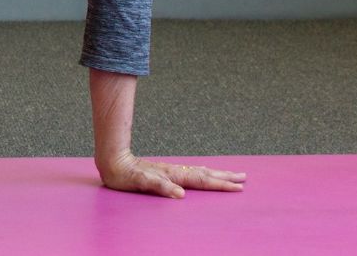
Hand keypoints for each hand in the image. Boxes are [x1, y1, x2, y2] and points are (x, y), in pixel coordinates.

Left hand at [98, 151, 245, 198]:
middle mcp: (174, 172)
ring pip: (198, 172)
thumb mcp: (139, 182)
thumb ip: (159, 186)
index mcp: (172, 175)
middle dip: (224, 177)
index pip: (201, 180)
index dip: (220, 184)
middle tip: (244, 177)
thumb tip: (180, 194)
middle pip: (204, 174)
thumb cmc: (124, 174)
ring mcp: (170, 171)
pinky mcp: (165, 173)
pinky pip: (190, 174)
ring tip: (231, 175)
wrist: (112, 162)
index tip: (238, 186)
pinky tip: (204, 176)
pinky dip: (202, 175)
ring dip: (216, 174)